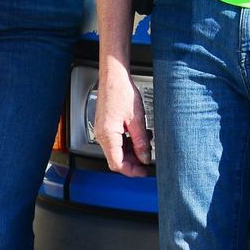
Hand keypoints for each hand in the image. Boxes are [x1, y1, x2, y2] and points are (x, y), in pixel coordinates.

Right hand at [96, 59, 152, 175]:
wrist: (113, 77)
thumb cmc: (121, 92)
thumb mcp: (137, 119)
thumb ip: (140, 141)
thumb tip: (144, 157)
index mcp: (108, 136)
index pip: (117, 164)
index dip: (131, 171)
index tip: (143, 172)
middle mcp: (102, 135)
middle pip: (116, 159)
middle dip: (133, 162)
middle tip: (148, 160)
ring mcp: (102, 131)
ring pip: (117, 150)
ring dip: (132, 151)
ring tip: (146, 145)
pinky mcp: (105, 126)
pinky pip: (116, 141)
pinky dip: (128, 142)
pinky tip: (139, 137)